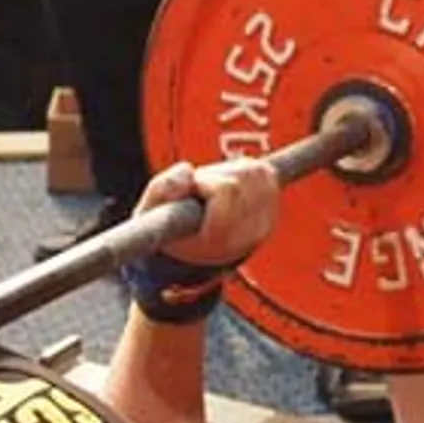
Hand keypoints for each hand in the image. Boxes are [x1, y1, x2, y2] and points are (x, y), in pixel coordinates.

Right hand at [137, 157, 279, 271]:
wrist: (192, 251)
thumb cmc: (168, 229)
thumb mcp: (151, 212)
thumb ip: (163, 189)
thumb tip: (189, 170)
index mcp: (220, 238)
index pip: (226, 189)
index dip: (203, 181)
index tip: (193, 189)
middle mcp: (249, 232)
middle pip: (241, 175)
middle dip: (215, 175)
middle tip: (199, 191)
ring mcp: (265, 222)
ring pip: (254, 171)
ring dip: (230, 173)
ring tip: (213, 192)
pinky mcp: (272, 209)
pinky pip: (264, 174)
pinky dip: (244, 174)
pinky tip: (229, 191)